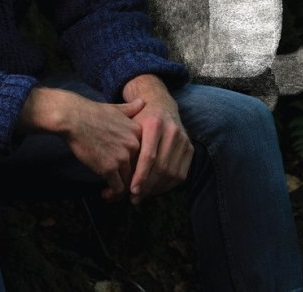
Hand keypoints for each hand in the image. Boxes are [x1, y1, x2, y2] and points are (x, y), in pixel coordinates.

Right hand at [18, 87, 144, 201]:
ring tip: (111, 193)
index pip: (145, 156)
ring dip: (122, 190)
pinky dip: (112, 194)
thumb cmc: (91, 112)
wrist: (73, 117)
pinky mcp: (108, 168)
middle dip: (132, 181)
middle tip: (124, 188)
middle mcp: (134, 145)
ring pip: (129, 181)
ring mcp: (122, 157)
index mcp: (137, 132)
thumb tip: (142, 102)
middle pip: (139, 170)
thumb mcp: (115, 108)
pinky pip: (117, 188)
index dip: (139, 167)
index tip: (132, 173)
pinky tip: (105, 193)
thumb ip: (131, 109)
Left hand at [121, 74, 193, 205]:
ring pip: (172, 173)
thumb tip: (112, 174)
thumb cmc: (139, 118)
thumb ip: (124, 145)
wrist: (160, 104)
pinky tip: (155, 189)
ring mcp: (183, 140)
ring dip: (157, 189)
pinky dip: (168, 185)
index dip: (141, 175)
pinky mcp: (190, 148)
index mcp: (154, 123)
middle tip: (135, 198)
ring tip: (143, 196)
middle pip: (162, 167)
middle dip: (148, 186)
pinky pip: (181, 174)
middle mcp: (172, 131)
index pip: (149, 156)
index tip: (131, 189)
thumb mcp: (129, 124)